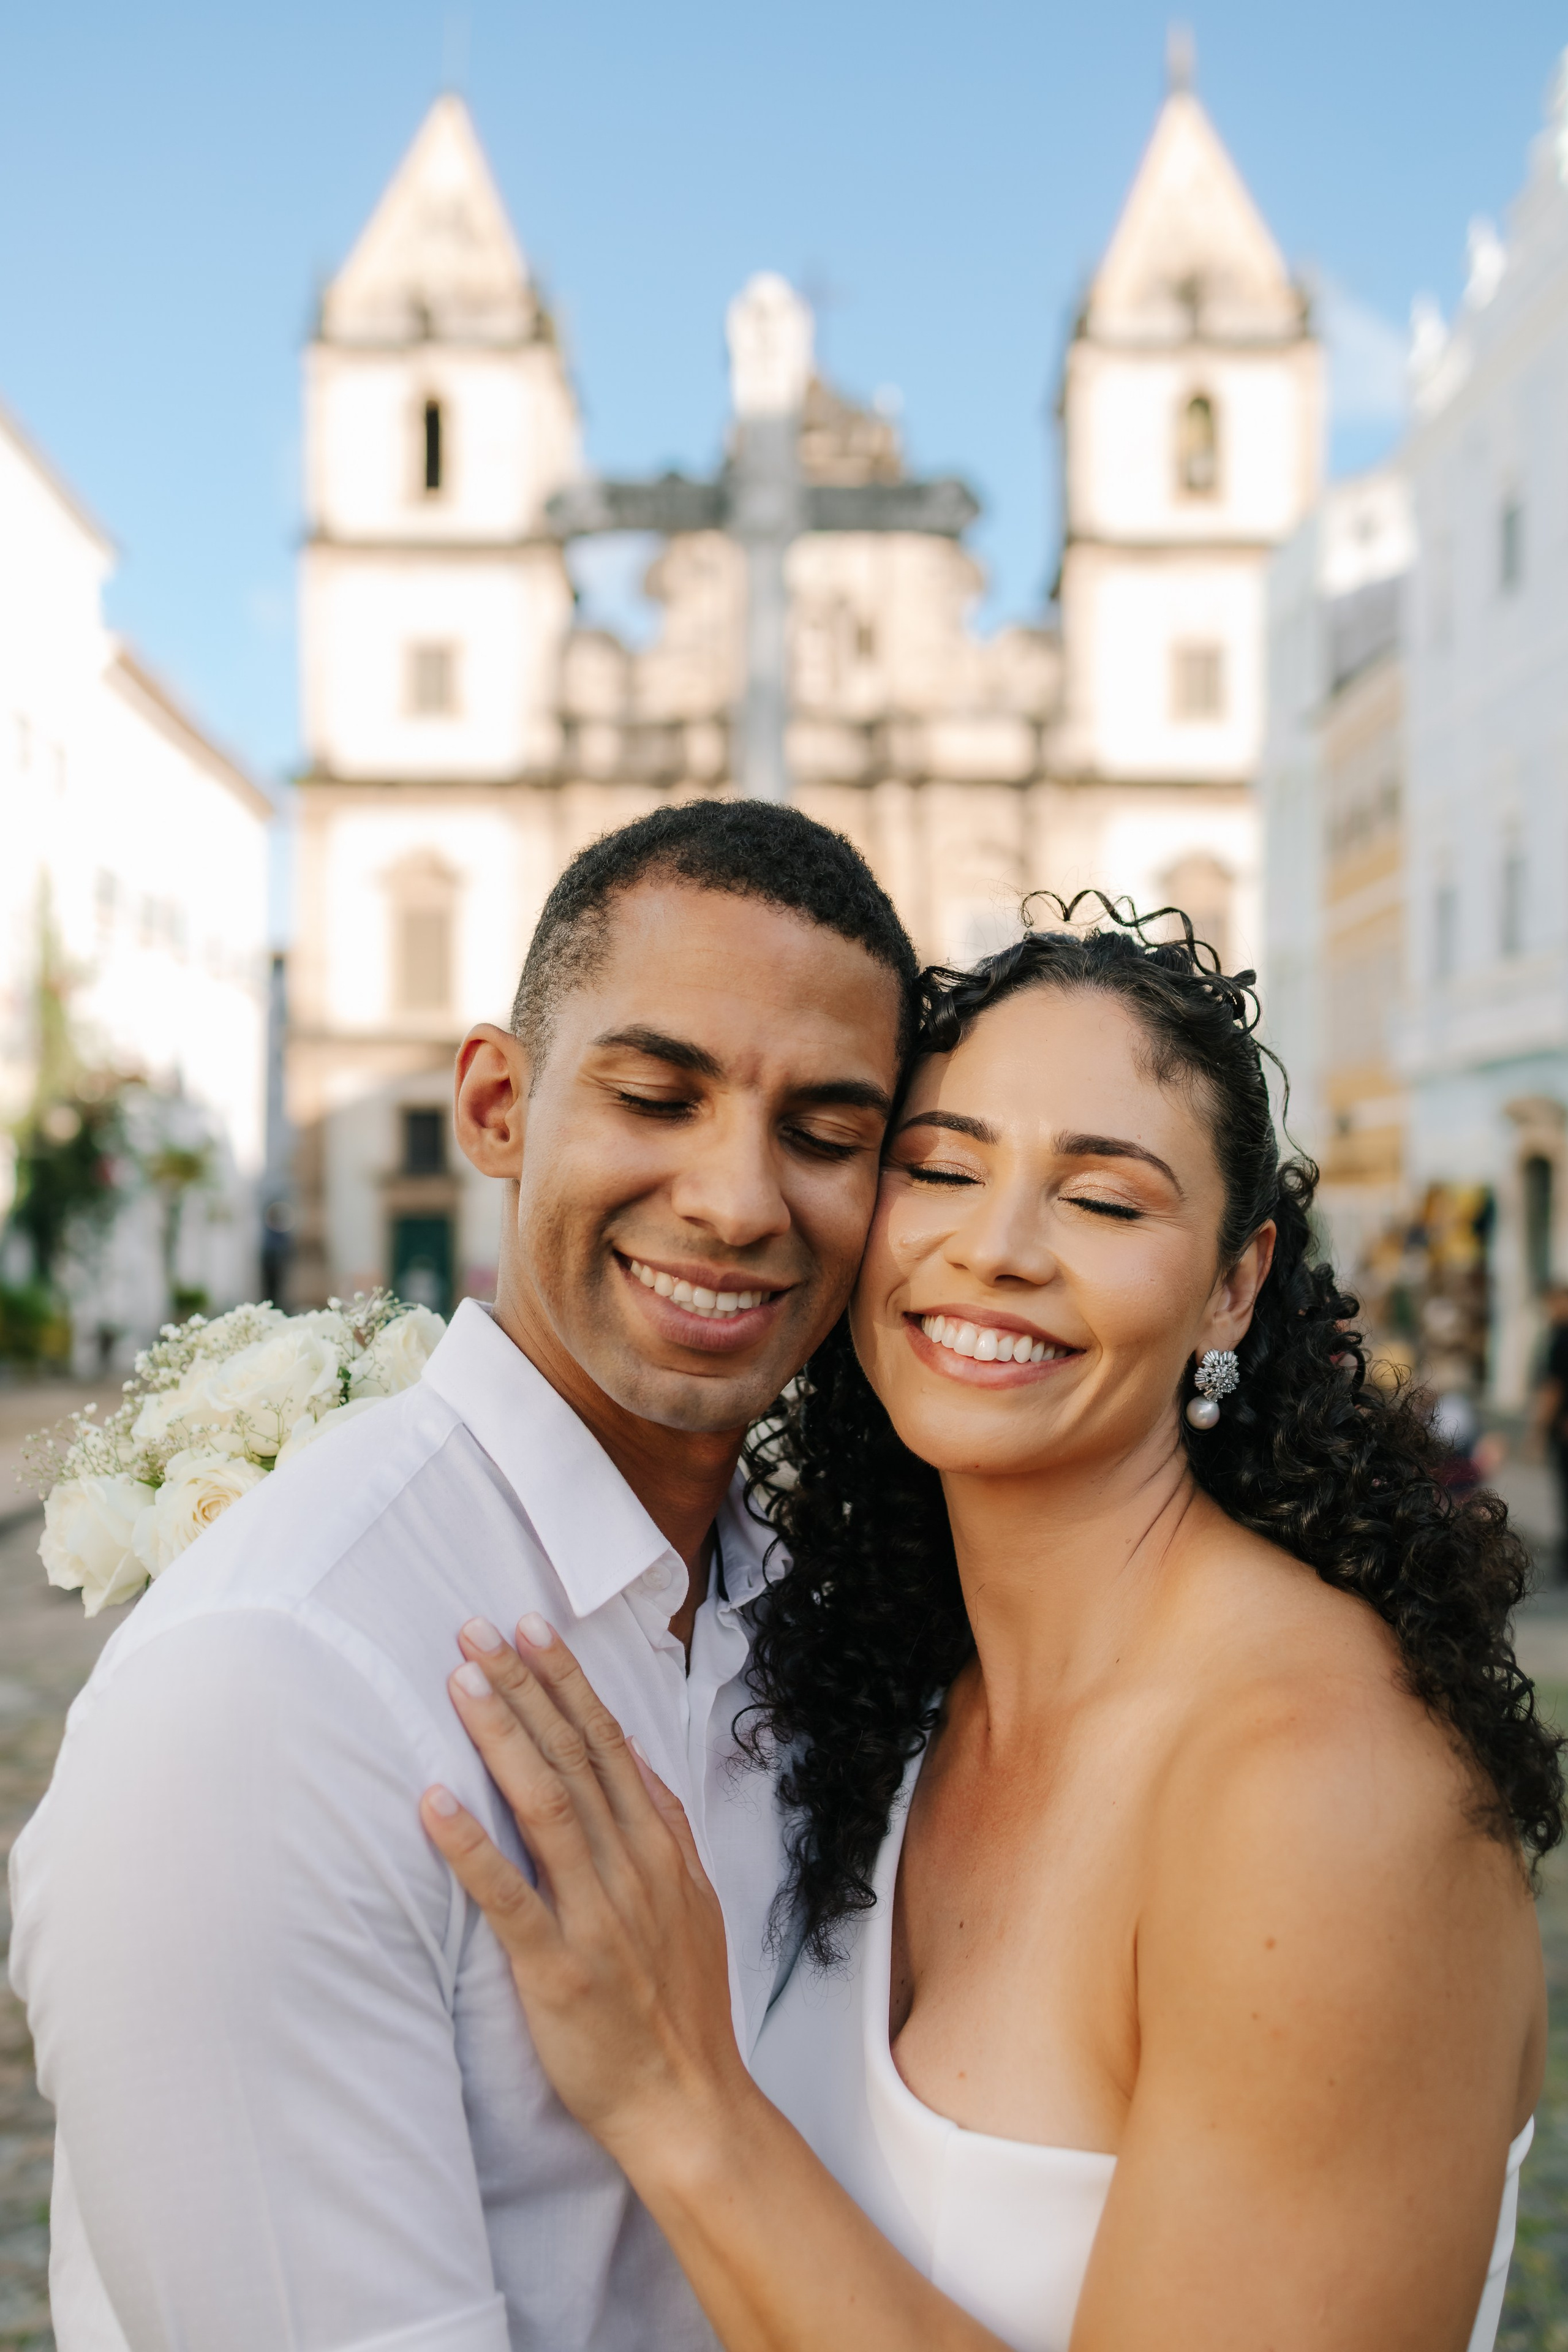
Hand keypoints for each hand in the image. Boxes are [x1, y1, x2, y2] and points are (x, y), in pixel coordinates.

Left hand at [420, 1618, 750, 2169]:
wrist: (689, 2101)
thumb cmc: (680, 2003)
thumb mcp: (694, 1901)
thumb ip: (663, 1830)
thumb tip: (635, 1763)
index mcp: (658, 1849)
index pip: (607, 1742)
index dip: (566, 1681)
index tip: (530, 1628)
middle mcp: (629, 1869)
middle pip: (573, 1756)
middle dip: (524, 1686)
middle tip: (477, 1630)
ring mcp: (595, 1917)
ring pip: (544, 1806)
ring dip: (501, 1737)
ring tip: (461, 1682)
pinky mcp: (557, 1969)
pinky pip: (507, 1897)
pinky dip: (470, 1845)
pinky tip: (433, 1800)